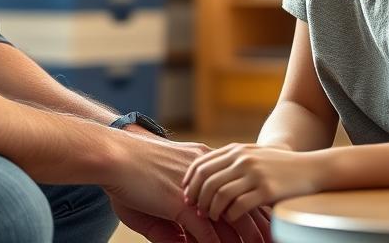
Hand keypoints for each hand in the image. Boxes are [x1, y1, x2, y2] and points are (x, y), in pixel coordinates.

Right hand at [104, 134, 271, 241]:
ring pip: (232, 218)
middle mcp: (206, 173)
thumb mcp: (160, 191)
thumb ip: (177, 217)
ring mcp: (196, 189)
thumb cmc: (129, 171)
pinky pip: (207, 231)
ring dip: (247, 239)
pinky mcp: (180, 203)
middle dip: (261, 223)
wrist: (112, 154)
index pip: (238, 186)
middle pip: (243, 201)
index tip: (270, 219)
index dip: (255, 204)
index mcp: (203, 163)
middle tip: (276, 239)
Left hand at [182, 143, 325, 222]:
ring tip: (211, 216)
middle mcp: (243, 159)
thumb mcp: (253, 154)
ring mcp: (255, 174)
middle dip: (197, 198)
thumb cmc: (278, 165)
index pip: (201, 164)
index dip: (189, 181)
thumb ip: (232, 160)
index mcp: (236, 150)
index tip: (186, 195)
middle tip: (196, 210)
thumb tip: (204, 175)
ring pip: (219, 194)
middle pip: (207, 180)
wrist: (311, 169)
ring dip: (211, 209)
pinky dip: (229, 215)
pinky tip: (230, 218)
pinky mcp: (267, 190)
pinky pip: (238, 206)